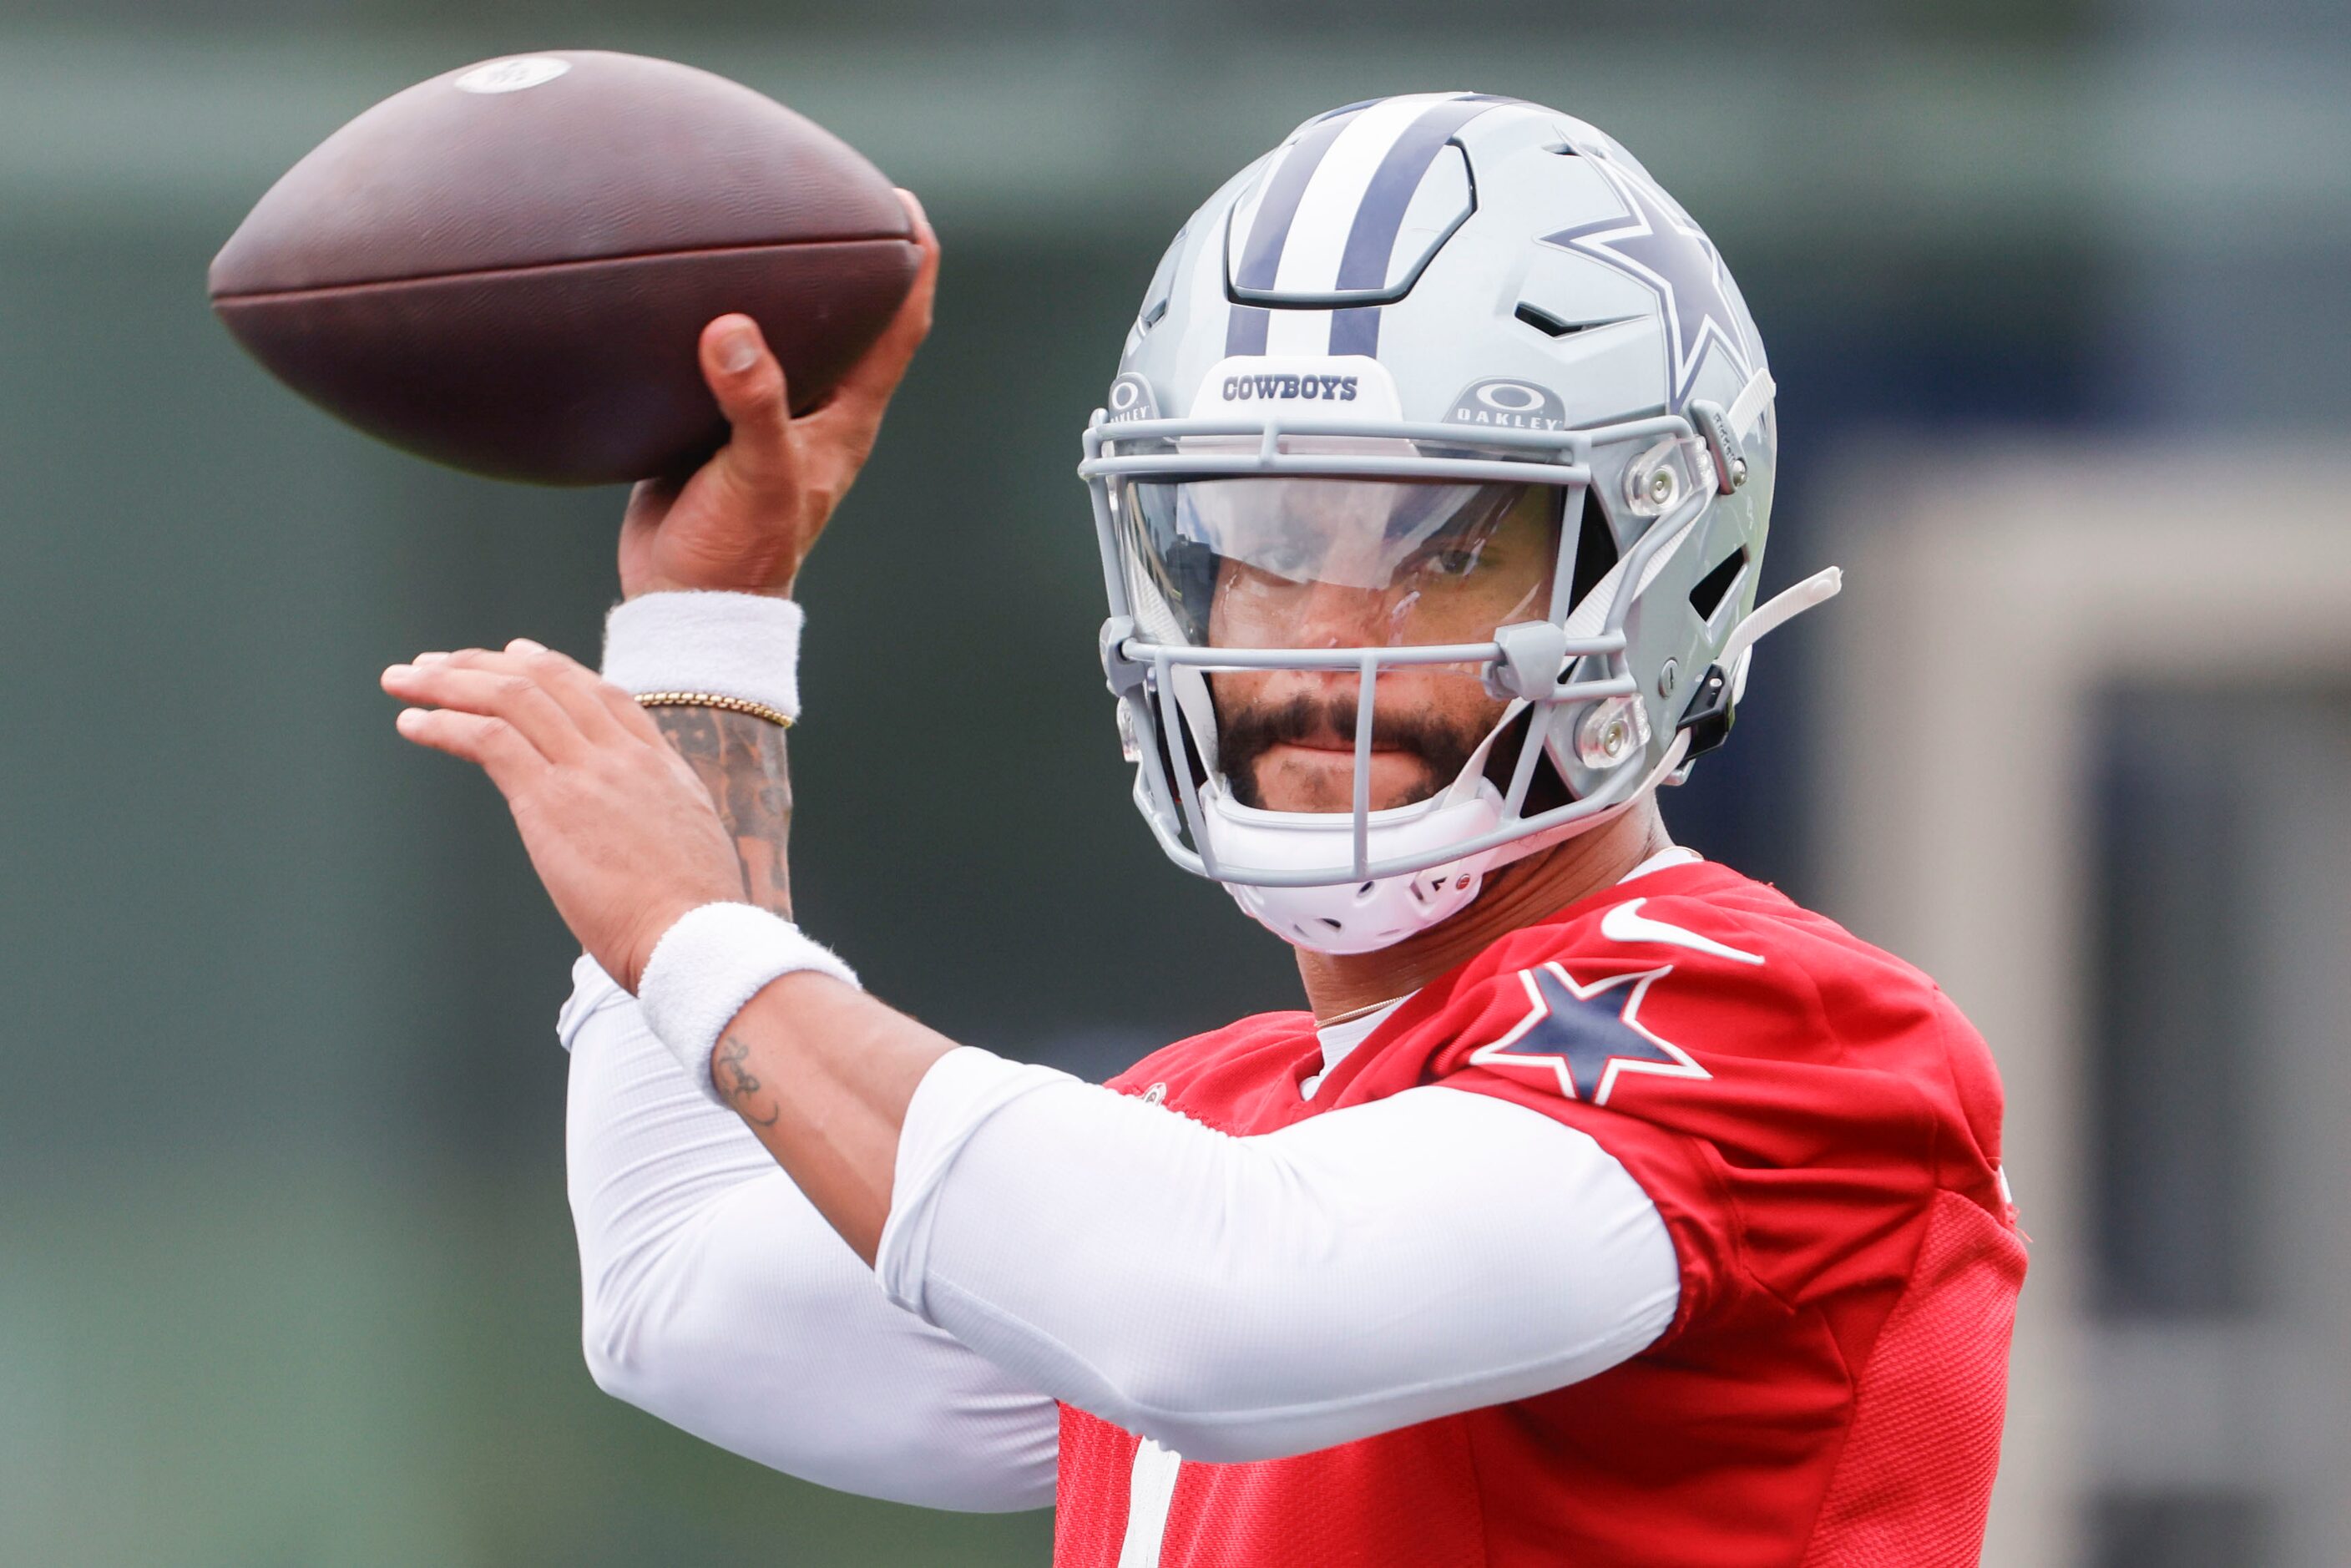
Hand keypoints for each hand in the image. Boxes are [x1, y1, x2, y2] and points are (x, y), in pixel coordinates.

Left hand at [382, 641, 746, 990]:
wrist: (696, 938)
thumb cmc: (694, 923)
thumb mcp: (691, 850)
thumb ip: (659, 824)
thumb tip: (644, 839)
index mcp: (661, 765)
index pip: (602, 694)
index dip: (552, 667)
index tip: (516, 653)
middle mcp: (623, 755)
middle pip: (548, 680)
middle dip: (484, 662)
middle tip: (436, 661)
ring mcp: (588, 772)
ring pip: (511, 696)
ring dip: (447, 682)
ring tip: (402, 680)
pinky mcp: (550, 801)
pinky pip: (488, 739)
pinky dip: (443, 724)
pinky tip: (411, 723)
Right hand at [618, 188, 940, 600]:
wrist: (687, 602)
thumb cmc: (740, 551)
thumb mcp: (758, 474)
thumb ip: (752, 403)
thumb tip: (732, 329)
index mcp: (845, 419)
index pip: (897, 330)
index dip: (911, 266)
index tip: (902, 207)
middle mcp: (814, 412)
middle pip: (848, 322)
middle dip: (848, 262)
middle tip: (833, 195)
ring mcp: (764, 418)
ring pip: (784, 338)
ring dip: (779, 290)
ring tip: (758, 227)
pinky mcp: (712, 426)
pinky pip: (722, 363)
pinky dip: (715, 325)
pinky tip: (684, 293)